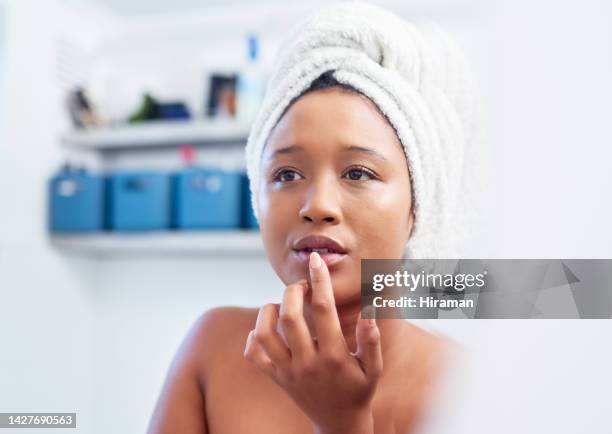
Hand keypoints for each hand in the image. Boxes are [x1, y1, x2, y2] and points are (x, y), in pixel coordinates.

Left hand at [243, 252, 382, 433]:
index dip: (320, 279)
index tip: (316, 260)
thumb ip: (372, 339)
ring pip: (264, 334)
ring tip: (282, 304)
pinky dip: (253, 337)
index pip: (323, 309)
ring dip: (268, 311)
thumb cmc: (359, 390)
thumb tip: (370, 310)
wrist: (339, 424)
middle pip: (289, 316)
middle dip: (293, 291)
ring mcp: (288, 372)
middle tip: (302, 285)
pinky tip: (267, 328)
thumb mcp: (374, 368)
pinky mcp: (276, 378)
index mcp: (334, 355)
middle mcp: (307, 362)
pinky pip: (254, 355)